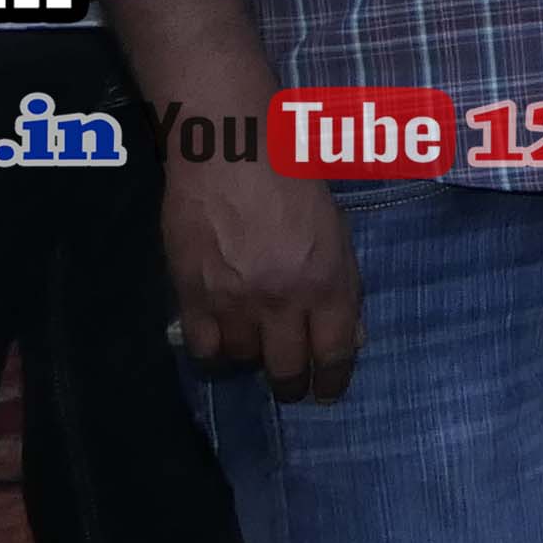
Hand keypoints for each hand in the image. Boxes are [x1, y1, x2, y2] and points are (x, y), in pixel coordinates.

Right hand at [163, 154, 360, 399]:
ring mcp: (235, 300)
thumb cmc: (293, 180)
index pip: (335, 354)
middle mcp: (284, 300)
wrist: (231, 149)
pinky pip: (203, 348)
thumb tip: (349, 338)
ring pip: (243, 360)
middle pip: (286, 369)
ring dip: (250, 358)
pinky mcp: (193, 294)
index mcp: (328, 282)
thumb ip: (342, 287)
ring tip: (252, 345)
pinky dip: (212, 351)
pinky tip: (218, 340)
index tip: (327, 393)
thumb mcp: (336, 233)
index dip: (332, 382)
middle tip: (289, 385)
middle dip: (290, 385)